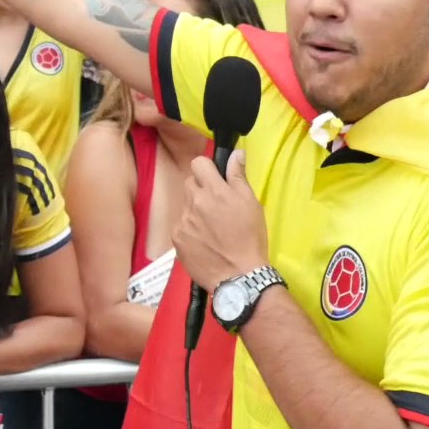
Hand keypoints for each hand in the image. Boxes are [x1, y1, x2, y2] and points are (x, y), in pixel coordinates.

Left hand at [173, 151, 268, 291]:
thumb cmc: (250, 238)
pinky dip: (190, 229)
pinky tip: (204, 241)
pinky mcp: (177, 238)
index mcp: (214, 190)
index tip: (215, 179)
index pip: (198, 163)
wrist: (239, 275)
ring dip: (196, 210)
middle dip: (201, 189)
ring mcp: (183, 221)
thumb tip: (236, 153)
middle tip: (216, 205)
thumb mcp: (251, 204)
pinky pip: (181, 225)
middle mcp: (195, 202)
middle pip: (190, 183)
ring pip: (186, 205)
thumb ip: (238, 176)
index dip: (207, 169)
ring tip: (212, 228)